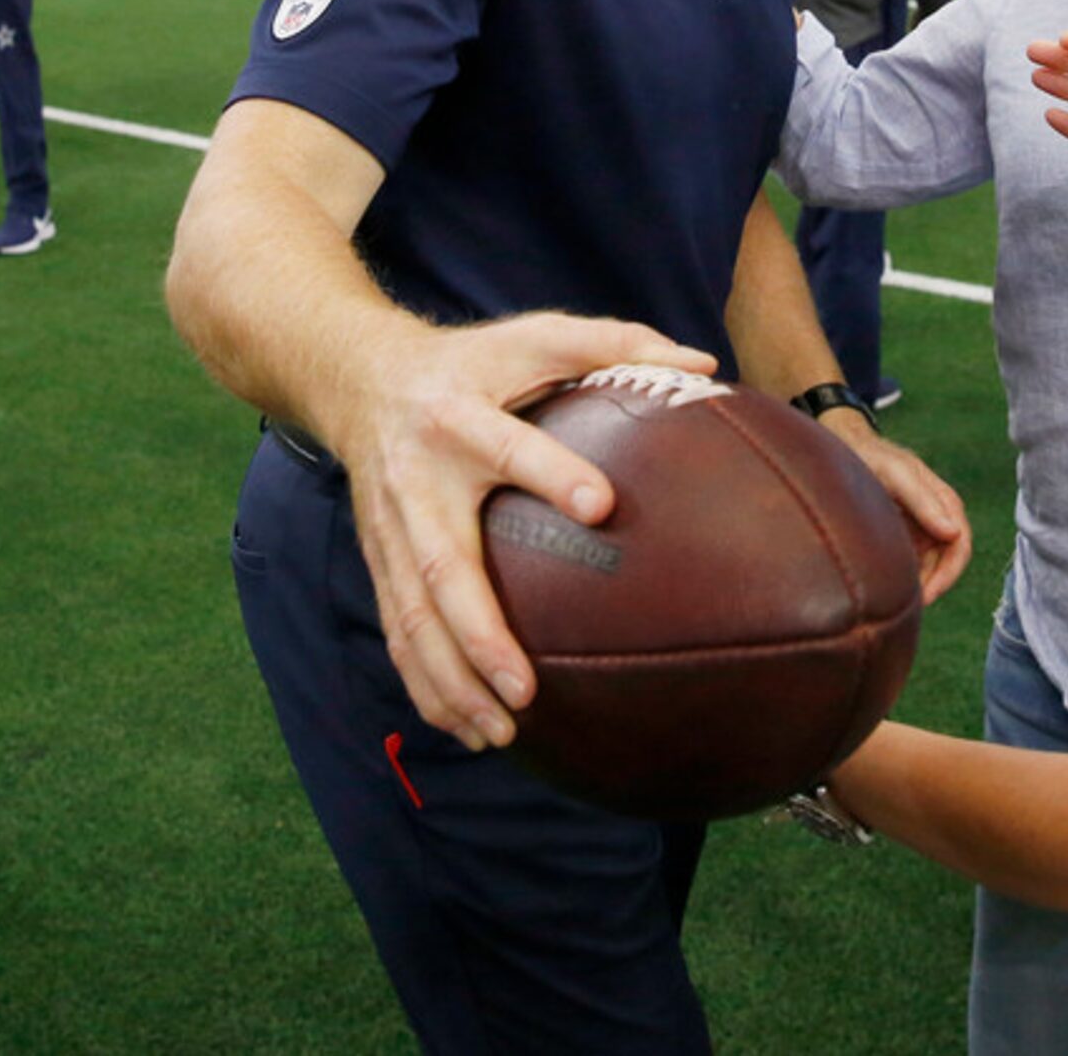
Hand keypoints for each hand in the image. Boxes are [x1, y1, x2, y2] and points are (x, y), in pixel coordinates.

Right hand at [323, 312, 716, 750]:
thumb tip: (705, 367)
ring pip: (413, 616)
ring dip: (450, 680)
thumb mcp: (539, 336)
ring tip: (500, 732)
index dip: (552, 474)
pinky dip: (427, 684)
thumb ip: (618, 345)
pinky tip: (465, 729)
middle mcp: (418, 480)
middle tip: (525, 690)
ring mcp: (390, 528)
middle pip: (440, 564)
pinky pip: (400, 631)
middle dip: (479, 632)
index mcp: (462, 417)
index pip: (509, 447)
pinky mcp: (379, 561)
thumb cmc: (477, 361)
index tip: (603, 507)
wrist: (363, 379)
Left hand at [814, 407, 971, 603]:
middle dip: (934, 584)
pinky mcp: (904, 532)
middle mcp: (936, 514)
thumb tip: (954, 533)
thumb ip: (923, 501)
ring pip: (930, 565)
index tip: (926, 595)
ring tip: (894, 600)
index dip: (948, 573)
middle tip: (909, 607)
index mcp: (943, 500)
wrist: (844, 444)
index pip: (960, 544)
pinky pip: (913, 561)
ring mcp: (920, 524)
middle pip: (948, 560)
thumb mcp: (895, 474)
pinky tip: (887, 585)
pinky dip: (906, 575)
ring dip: (919, 583)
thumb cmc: (870, 455)